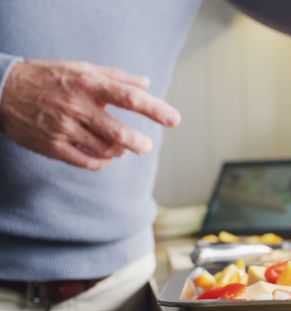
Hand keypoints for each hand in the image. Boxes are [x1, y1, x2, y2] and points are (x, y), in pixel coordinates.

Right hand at [0, 60, 180, 169]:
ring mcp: (64, 128)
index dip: (155, 109)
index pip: (130, 98)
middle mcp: (78, 107)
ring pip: (105, 150)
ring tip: (122, 148)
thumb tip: (146, 84)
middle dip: (138, 143)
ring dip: (119, 151)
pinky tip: (105, 158)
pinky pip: (86, 162)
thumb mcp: (82, 68)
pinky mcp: (53, 146)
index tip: (174, 120)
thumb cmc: (50, 77)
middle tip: (145, 146)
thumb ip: (117, 77)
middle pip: (119, 132)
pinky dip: (101, 163)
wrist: (2, 90)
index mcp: (89, 84)